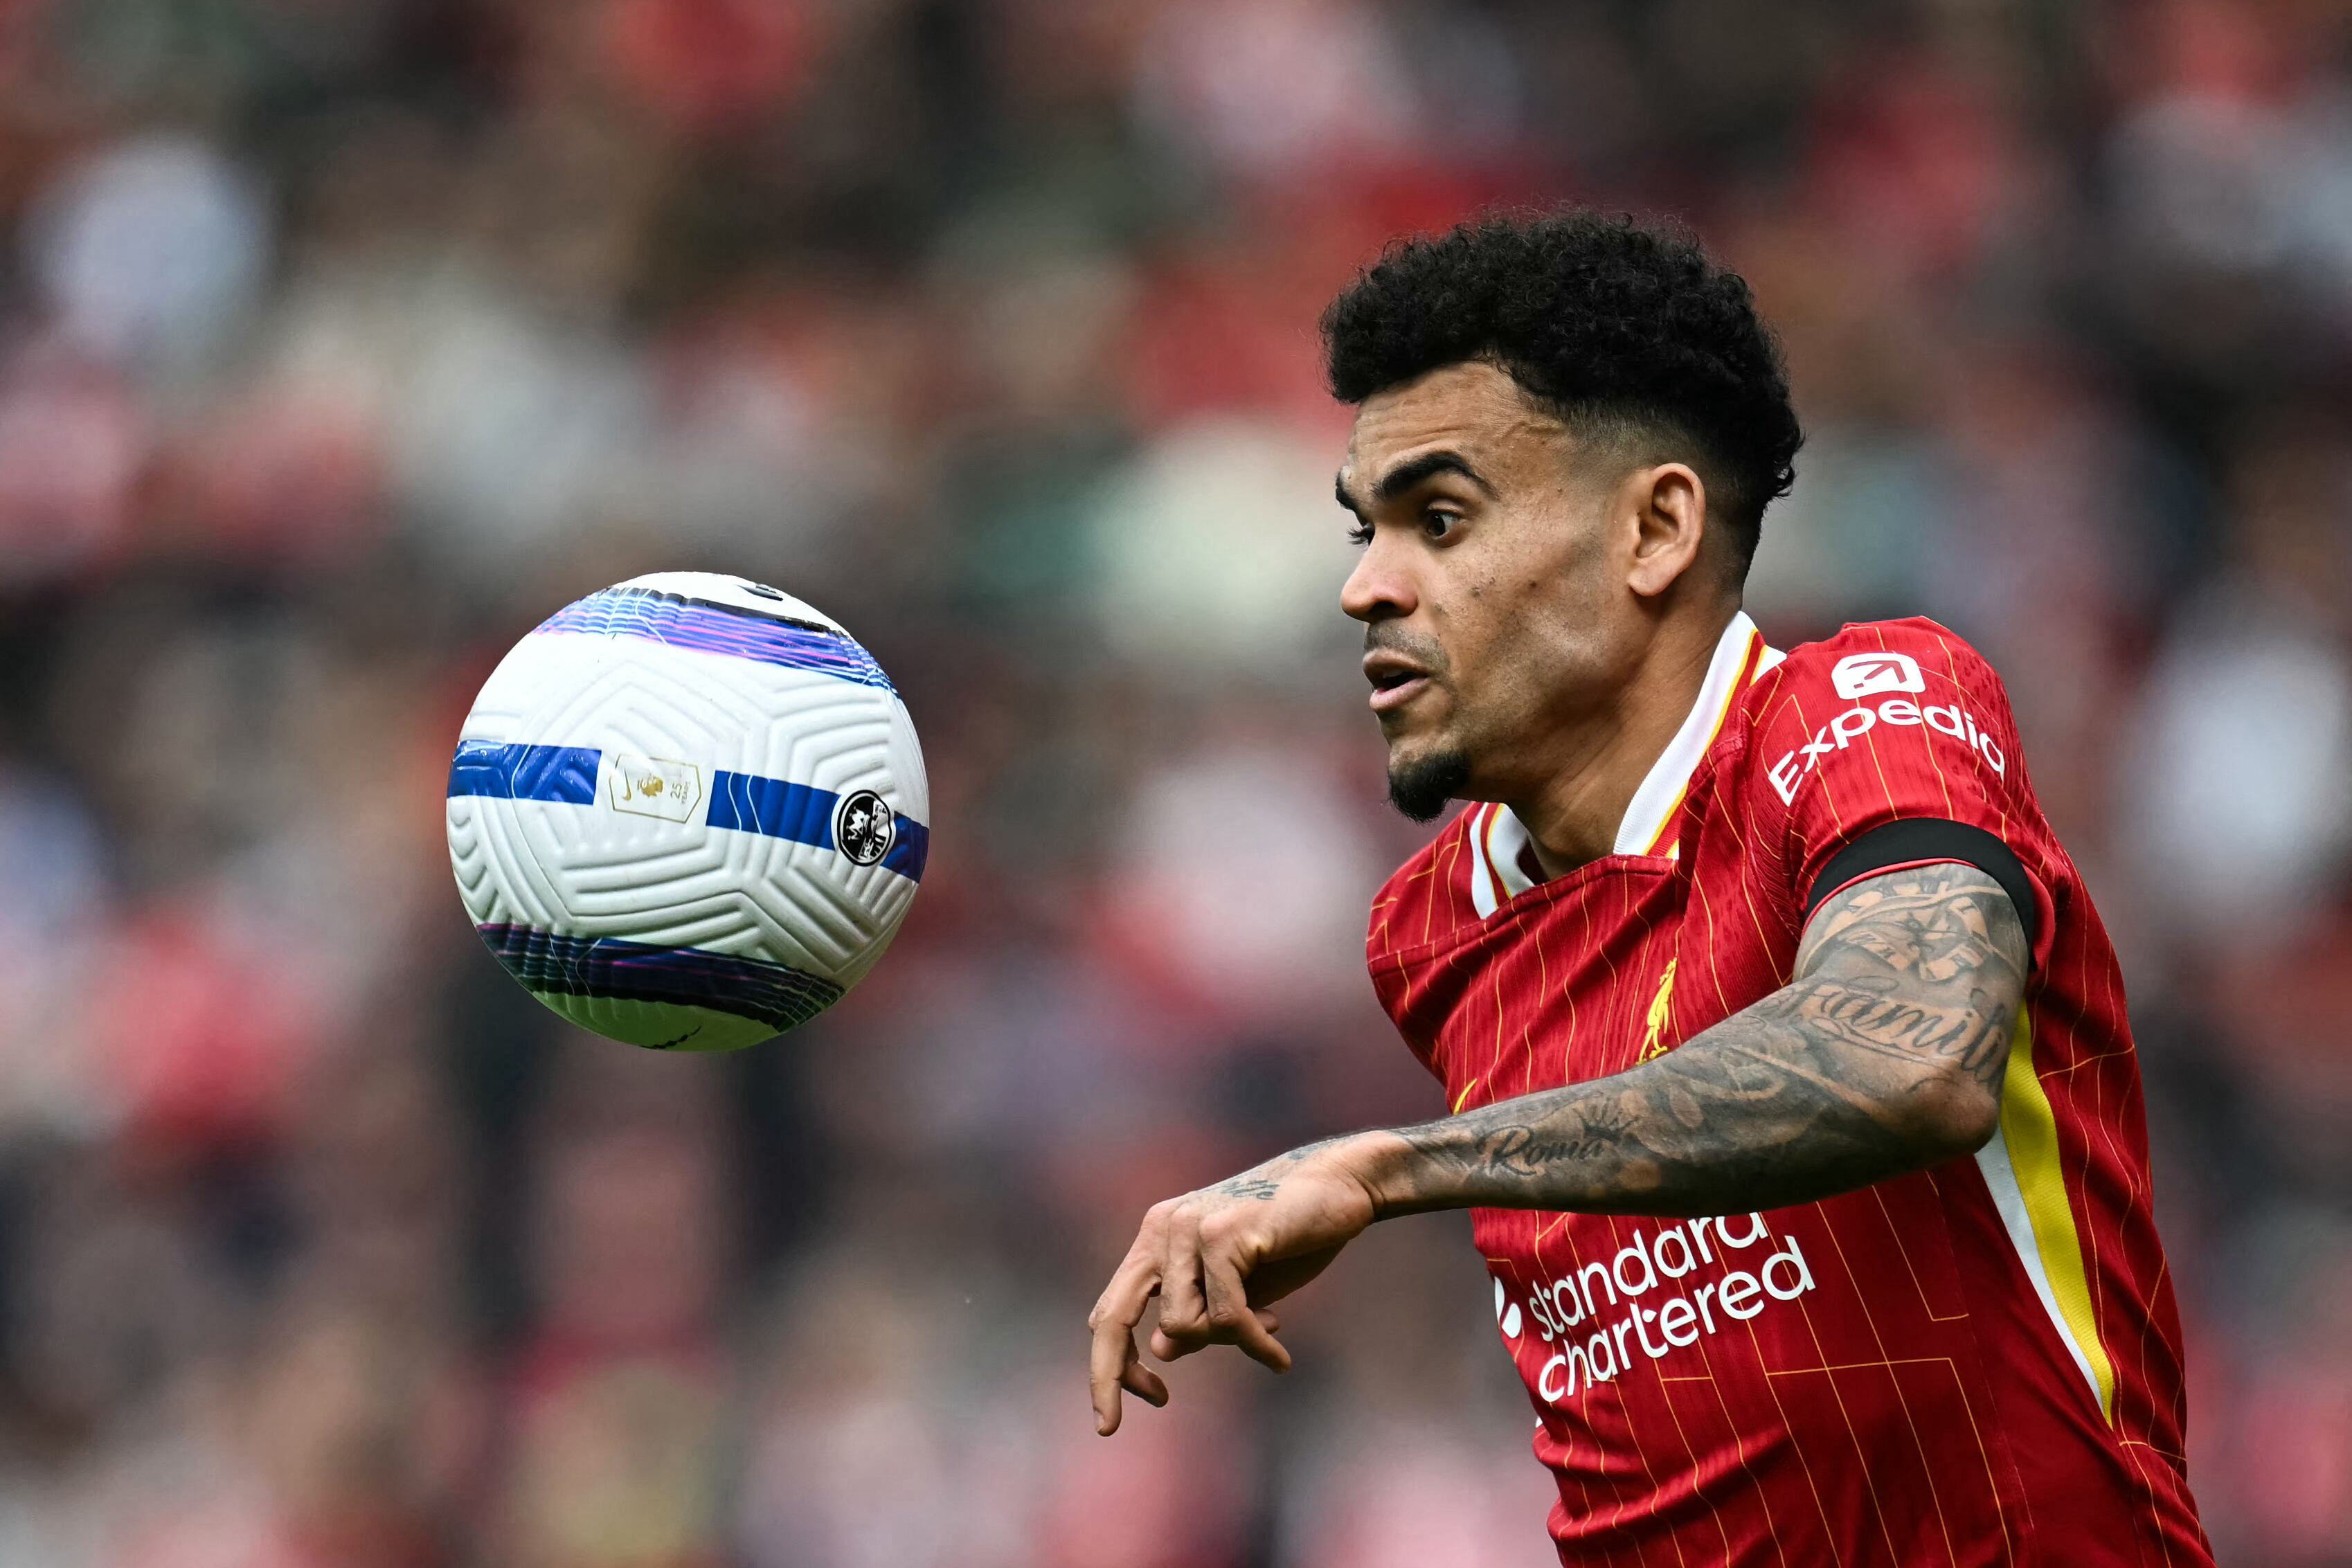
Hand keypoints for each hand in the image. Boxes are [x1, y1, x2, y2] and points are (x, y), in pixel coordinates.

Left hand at [1087, 1136, 1381, 1434]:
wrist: (1341, 1186)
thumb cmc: (1290, 1239)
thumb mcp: (1238, 1290)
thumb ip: (1200, 1314)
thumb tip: (1162, 1349)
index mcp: (1158, 1237)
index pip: (1112, 1309)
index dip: (1110, 1365)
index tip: (1125, 1409)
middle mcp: (1163, 1228)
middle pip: (1114, 1317)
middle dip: (1110, 1377)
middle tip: (1106, 1428)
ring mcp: (1189, 1227)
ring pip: (1181, 1325)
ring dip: (1227, 1343)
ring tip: (1269, 1332)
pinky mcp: (1222, 1234)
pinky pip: (1226, 1317)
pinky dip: (1253, 1344)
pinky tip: (1278, 1354)